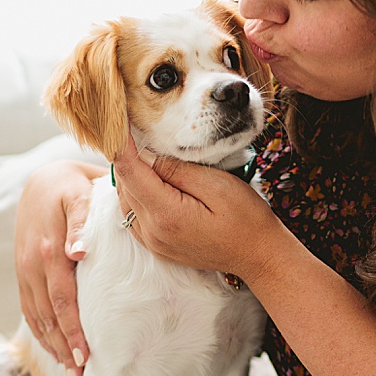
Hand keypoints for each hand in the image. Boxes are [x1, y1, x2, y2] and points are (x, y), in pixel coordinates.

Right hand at [15, 159, 101, 375]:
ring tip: (70, 373)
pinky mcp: (23, 273)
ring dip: (52, 346)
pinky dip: (41, 332)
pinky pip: (29, 309)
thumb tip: (80, 252)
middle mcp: (32, 265)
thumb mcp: (79, 193)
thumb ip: (81, 222)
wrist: (43, 179)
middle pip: (48, 316)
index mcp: (48, 250)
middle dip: (63, 348)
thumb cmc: (72, 186)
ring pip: (36, 317)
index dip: (72, 330)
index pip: (62, 299)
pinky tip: (54, 350)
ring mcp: (24, 271)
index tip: (85, 356)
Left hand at [113, 136, 280, 280]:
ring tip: (148, 153)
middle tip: (138, 130)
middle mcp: (152, 231)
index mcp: (166, 214)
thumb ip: (178, 170)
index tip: (117, 120)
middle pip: (125, 185)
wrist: (258, 255)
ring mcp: (153, 242)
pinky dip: (138, 194)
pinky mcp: (157, 246)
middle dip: (128, 157)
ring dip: (133, 176)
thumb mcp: (217, 186)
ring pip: (126, 199)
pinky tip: (153, 181)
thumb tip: (147, 154)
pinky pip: (134, 215)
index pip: (129, 171)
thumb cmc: (246, 219)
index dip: (120, 143)